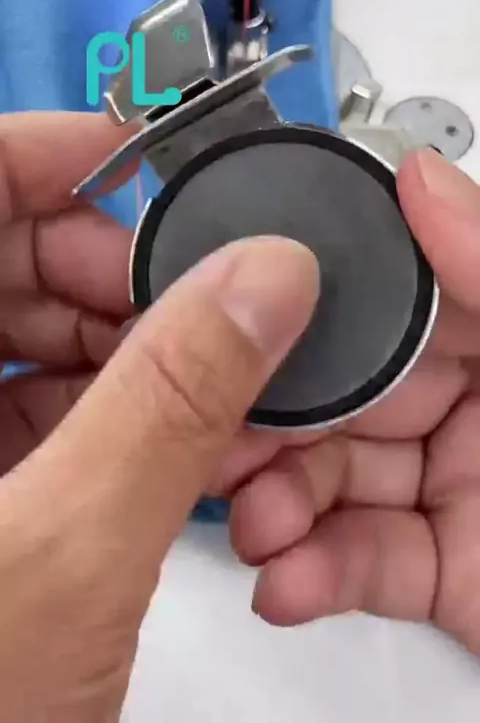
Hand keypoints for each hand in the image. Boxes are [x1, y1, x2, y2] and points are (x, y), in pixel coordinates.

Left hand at [0, 113, 318, 721]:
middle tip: (194, 305)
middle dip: (105, 270)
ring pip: (21, 335)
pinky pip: (26, 408)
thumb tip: (264, 277)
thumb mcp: (64, 553)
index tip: (150, 177)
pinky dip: (102, 409)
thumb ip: (171, 400)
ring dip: (118, 347)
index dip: (50, 163)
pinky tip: (166, 438)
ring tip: (198, 380)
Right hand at [214, 149, 479, 654]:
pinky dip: (312, 574)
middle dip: (267, 427)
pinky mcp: (435, 569)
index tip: (235, 331)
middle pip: (335, 402)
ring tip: (257, 525)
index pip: (375, 311)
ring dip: (276, 505)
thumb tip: (419, 177)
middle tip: (221, 445)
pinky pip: (359, 562)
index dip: (300, 324)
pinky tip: (286, 582)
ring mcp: (443, 487)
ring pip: (329, 484)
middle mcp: (459, 405)